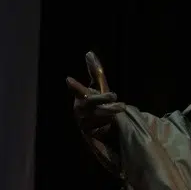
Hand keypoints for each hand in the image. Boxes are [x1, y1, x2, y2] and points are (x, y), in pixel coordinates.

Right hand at [66, 52, 122, 168]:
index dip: (74, 86)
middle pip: (89, 103)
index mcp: (81, 97)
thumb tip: (89, 53)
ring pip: (96, 116)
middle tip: (115, 94)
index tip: (69, 79)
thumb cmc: (99, 104)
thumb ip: (95, 72)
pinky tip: (113, 122)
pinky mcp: (90, 136)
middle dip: (101, 98)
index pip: (78, 90)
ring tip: (121, 107)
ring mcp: (84, 123)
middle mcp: (80, 110)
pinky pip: (100, 130)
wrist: (104, 128)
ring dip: (108, 111)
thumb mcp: (99, 88)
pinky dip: (108, 124)